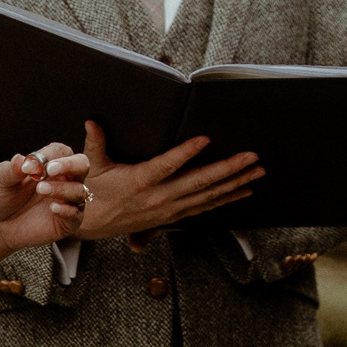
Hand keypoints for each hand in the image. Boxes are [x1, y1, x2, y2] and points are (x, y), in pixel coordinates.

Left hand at [0, 143, 90, 257]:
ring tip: (41, 189)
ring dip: (62, 188)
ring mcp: (68, 201)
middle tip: (50, 170)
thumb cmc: (2, 197)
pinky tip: (52, 207)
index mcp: (50, 164)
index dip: (49, 154)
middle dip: (70, 165)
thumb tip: (20, 159)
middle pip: (82, 165)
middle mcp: (64, 180)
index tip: (32, 163)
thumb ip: (10, 169)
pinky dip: (67, 210)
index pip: (61, 151)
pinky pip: (76, 214)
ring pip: (79, 190)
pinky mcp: (67, 222)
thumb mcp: (0, 181)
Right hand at [75, 121, 263, 246]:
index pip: (167, 165)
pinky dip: (226, 199)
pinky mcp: (173, 217)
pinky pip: (205, 208)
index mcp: (140, 182)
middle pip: (199, 183)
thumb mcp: (92, 168)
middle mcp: (159, 198)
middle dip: (229, 169)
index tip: (205, 138)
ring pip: (208, 197)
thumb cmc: (92, 193)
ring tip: (256, 171)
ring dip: (235, 183)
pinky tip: (243, 190)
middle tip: (251, 156)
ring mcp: (169, 210)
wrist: (90, 226)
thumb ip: (95, 143)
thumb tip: (92, 121)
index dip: (186, 152)